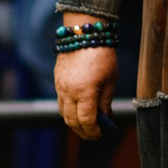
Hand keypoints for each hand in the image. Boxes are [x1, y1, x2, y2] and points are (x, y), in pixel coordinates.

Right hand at [54, 20, 118, 137]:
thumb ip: (105, 102)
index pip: (86, 121)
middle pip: (72, 121)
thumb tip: (106, 119)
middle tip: (93, 135)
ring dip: (74, 123)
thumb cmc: (102, 55)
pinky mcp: (57, 81)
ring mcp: (60, 86)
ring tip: (86, 126)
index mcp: (85, 92)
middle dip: (83, 131)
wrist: (84, 33)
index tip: (101, 134)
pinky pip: (60, 102)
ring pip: (63, 113)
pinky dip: (68, 111)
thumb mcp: (110, 80)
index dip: (93, 131)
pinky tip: (78, 111)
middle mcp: (69, 92)